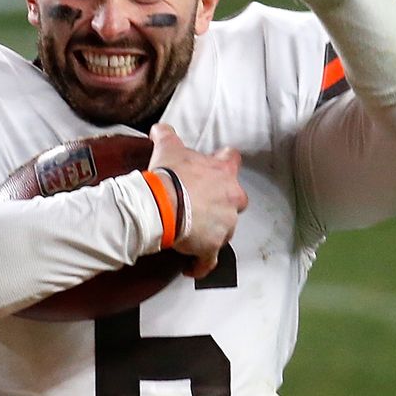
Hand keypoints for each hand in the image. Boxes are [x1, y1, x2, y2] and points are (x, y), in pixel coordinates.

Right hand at [148, 123, 247, 278]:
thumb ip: (167, 135)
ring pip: (226, 230)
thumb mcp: (167, 148)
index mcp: (223, 172)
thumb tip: (158, 128)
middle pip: (237, 200)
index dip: (225, 163)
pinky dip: (202, 265)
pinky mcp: (213, 247)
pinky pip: (210, 260)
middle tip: (203, 205)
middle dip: (224, 203)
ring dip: (213, 231)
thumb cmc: (168, 175)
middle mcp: (232, 197)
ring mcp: (225, 225)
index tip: (216, 168)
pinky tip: (191, 268)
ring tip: (193, 235)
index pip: (233, 160)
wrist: (161, 205)